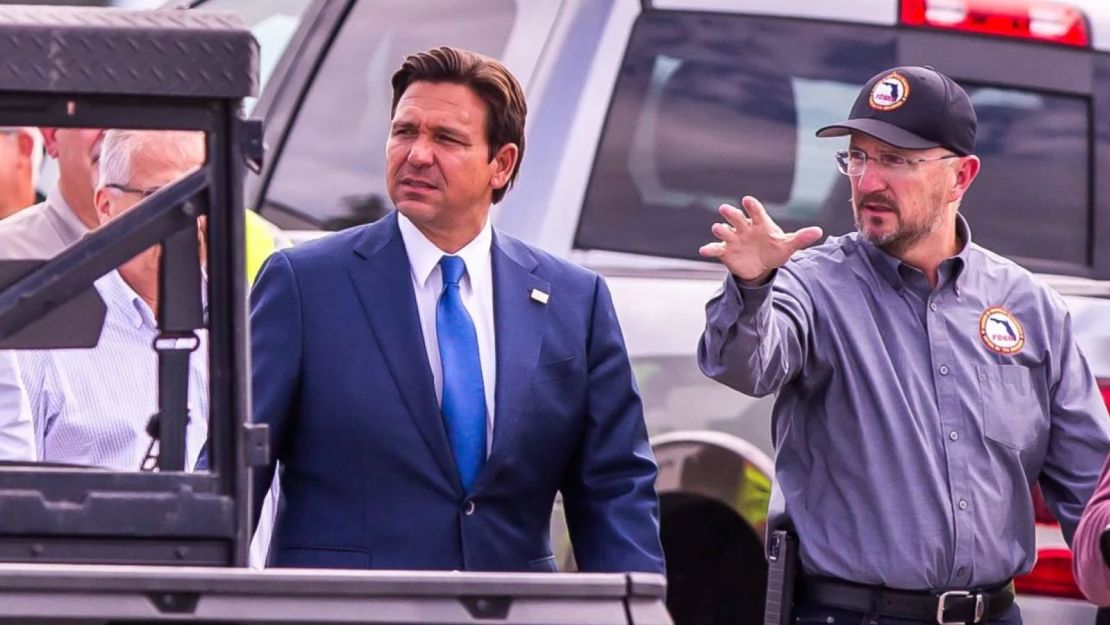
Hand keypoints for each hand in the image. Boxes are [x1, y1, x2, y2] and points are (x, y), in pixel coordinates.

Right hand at [699, 196, 822, 283]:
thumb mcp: (788, 246)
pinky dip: (709, 249)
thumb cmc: (774, 250)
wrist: (760, 267)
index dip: (751, 206)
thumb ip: (801, 238)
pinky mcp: (725, 251)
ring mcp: (733, 238)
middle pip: (736, 218)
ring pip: (724, 231)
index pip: (755, 211)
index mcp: (759, 223)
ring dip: (720, 229)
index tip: (747, 200)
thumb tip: (819, 231)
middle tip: (725, 210)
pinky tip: (704, 250)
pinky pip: (715, 248)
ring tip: (718, 229)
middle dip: (731, 214)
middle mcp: (744, 228)